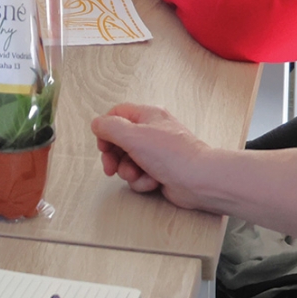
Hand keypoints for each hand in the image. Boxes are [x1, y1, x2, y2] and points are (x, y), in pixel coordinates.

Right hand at [90, 103, 215, 209]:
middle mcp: (152, 132)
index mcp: (148, 115)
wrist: (200, 181)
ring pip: (127, 161)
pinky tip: (152, 182)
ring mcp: (156, 153)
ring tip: (138, 175)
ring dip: (128, 171)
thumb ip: (109, 127)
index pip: (116, 115)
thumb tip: (97, 124)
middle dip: (114, 157)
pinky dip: (142, 181)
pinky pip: (139, 175)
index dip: (105, 131)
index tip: (103, 146)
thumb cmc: (172, 155)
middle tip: (111, 168)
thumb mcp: (133, 135)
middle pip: (119, 141)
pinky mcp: (160, 172)